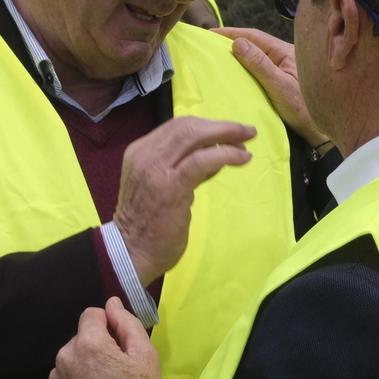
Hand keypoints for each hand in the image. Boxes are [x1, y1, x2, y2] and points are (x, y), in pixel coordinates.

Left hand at [45, 298, 161, 378]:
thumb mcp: (145, 355)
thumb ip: (127, 323)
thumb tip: (112, 303)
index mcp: (88, 343)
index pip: (91, 315)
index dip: (107, 325)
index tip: (117, 344)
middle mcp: (65, 357)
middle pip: (80, 339)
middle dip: (95, 348)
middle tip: (113, 371)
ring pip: (69, 360)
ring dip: (82, 367)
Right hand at [114, 117, 253, 284]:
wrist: (131, 252)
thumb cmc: (148, 223)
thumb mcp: (161, 185)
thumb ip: (183, 167)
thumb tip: (215, 153)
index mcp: (141, 151)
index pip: (177, 127)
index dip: (207, 126)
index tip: (230, 133)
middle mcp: (145, 154)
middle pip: (187, 126)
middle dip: (221, 126)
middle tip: (247, 132)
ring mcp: (156, 169)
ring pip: (194, 136)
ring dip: (227, 136)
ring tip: (246, 145)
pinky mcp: (171, 186)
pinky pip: (202, 160)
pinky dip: (225, 155)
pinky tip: (241, 159)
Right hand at [215, 27, 326, 146]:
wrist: (320, 131)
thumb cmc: (303, 109)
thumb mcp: (279, 86)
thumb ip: (259, 64)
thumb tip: (237, 42)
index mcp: (285, 52)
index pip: (254, 36)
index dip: (231, 33)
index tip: (210, 34)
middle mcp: (285, 56)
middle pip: (255, 43)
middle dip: (232, 41)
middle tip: (210, 44)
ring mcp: (283, 67)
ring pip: (257, 55)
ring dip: (238, 54)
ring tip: (218, 56)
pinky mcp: (281, 80)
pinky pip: (259, 67)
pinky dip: (245, 67)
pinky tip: (234, 71)